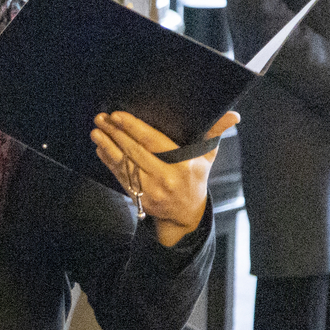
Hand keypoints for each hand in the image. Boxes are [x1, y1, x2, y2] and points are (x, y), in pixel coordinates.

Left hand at [91, 110, 239, 246]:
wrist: (185, 214)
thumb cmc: (196, 177)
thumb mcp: (207, 156)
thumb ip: (215, 134)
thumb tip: (233, 116)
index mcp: (183, 166)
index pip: (154, 143)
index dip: (135, 129)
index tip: (118, 116)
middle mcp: (165, 178)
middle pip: (135, 152)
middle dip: (116, 133)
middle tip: (101, 118)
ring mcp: (150, 190)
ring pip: (124, 164)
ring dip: (107, 146)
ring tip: (96, 131)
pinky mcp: (139, 197)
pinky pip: (120, 176)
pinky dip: (109, 161)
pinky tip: (101, 148)